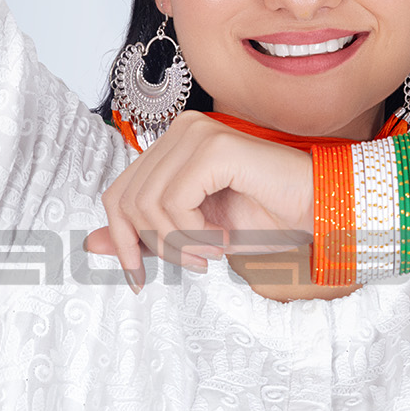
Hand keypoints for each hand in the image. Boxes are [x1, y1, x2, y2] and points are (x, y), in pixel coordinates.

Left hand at [81, 111, 315, 292]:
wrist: (318, 211)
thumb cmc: (267, 218)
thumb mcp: (194, 235)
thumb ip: (146, 234)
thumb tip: (90, 243)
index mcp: (171, 146)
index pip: (117, 194)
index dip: (121, 241)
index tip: (138, 279)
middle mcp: (180, 131)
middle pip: (127, 201)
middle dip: (157, 247)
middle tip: (197, 263)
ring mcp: (196, 133)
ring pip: (148, 204)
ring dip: (180, 243)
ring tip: (214, 252)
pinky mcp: (214, 147)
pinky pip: (175, 201)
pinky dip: (194, 232)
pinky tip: (223, 240)